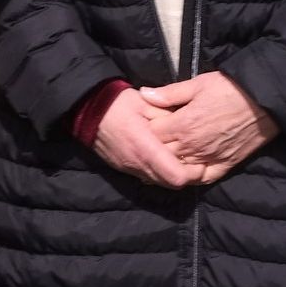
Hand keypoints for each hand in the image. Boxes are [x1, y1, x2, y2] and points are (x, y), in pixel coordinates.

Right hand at [88, 86, 203, 189]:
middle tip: (195, 161)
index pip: (177, 176)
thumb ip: (167, 116)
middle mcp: (137, 164)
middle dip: (186, 176)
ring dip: (171, 175)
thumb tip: (185, 127)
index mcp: (145, 147)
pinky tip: (162, 158)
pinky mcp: (122, 168)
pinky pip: (147, 177)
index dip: (193, 173)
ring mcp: (128, 169)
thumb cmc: (116, 102)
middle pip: (171, 184)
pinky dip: (158, 172)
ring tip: (179, 159)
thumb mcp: (145, 102)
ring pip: (159, 182)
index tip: (201, 162)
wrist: (84, 109)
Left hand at [140, 73, 275, 180]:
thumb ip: (169, 93)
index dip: (144, 131)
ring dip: (167, 166)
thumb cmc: (230, 89)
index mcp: (183, 125)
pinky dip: (191, 178)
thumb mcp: (197, 85)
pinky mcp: (225, 166)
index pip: (152, 135)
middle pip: (162, 155)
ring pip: (179, 169)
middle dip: (152, 150)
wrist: (264, 102)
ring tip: (159, 161)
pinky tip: (183, 173)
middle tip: (147, 145)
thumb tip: (143, 94)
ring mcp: (209, 158)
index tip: (142, 126)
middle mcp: (193, 146)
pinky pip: (203, 179)